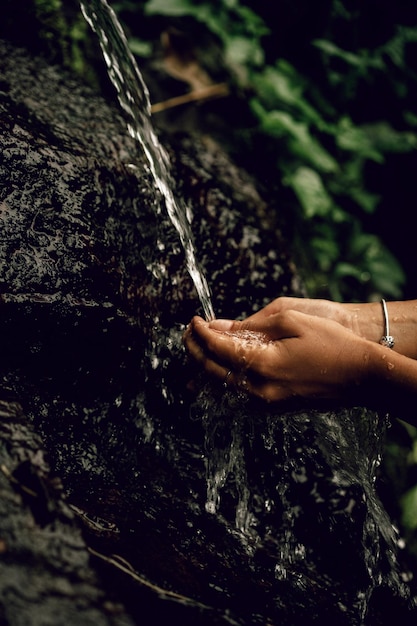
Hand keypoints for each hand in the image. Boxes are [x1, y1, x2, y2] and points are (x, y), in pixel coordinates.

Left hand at [183, 309, 371, 401]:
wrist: (363, 376)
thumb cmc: (332, 343)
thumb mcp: (291, 321)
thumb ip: (251, 326)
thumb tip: (221, 327)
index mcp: (263, 364)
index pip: (217, 349)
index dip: (200, 333)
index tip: (194, 320)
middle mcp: (260, 389)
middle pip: (213, 371)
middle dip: (195, 350)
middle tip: (189, 333)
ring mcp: (267, 402)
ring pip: (222, 387)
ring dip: (205, 367)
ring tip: (197, 349)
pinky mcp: (274, 407)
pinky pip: (237, 395)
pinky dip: (222, 380)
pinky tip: (218, 369)